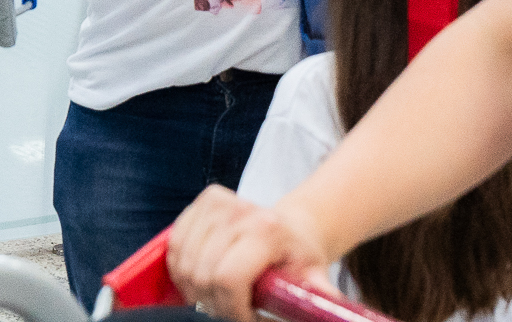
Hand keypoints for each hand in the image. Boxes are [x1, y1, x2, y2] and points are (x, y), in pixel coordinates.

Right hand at [169, 186, 335, 321]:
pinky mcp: (204, 201)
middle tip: (232, 309)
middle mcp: (241, 211)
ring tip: (220, 294)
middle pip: (203, 274)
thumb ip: (316, 295)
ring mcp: (219, 202)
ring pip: (184, 263)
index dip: (230, 307)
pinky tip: (203, 275)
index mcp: (268, 230)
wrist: (291, 227)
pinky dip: (182, 268)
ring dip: (195, 288)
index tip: (244, 318)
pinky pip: (174, 245)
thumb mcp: (314, 278)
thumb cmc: (299, 257)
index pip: (228, 277)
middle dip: (214, 302)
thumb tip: (337, 310)